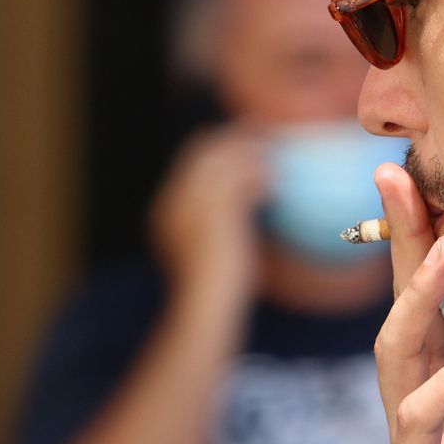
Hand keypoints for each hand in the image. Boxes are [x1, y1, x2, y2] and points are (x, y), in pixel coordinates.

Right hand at [150, 127, 269, 304]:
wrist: (205, 310)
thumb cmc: (212, 296)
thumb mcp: (208, 258)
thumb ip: (216, 233)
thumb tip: (238, 223)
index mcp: (166, 213)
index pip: (188, 162)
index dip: (215, 147)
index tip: (241, 143)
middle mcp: (174, 202)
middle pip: (203, 149)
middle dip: (232, 137)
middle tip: (262, 132)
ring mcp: (191, 205)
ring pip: (224, 159)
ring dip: (250, 155)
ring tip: (275, 158)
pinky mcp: (216, 212)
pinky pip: (241, 179)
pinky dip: (260, 177)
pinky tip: (277, 186)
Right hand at [371, 163, 443, 443]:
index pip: (439, 293)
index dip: (428, 234)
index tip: (430, 172)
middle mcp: (429, 395)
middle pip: (403, 304)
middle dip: (399, 239)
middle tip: (399, 175)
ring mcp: (420, 438)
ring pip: (398, 353)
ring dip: (420, 298)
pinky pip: (424, 421)